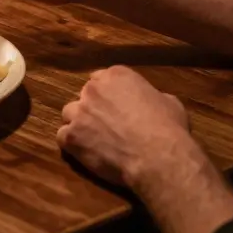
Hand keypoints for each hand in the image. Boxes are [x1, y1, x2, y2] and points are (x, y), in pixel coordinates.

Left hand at [56, 66, 192, 188]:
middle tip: (106, 126)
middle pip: (84, 96)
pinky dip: (72, 144)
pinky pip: (63, 136)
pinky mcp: (71, 136)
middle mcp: (93, 89)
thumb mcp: (169, 102)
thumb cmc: (168, 128)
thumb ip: (151, 96)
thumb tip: (151, 101)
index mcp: (117, 75)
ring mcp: (79, 112)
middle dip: (93, 109)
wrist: (157, 156)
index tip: (114, 107)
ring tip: (94, 140)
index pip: (101, 78)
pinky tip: (85, 152)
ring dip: (79, 124)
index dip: (107, 95)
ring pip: (70, 114)